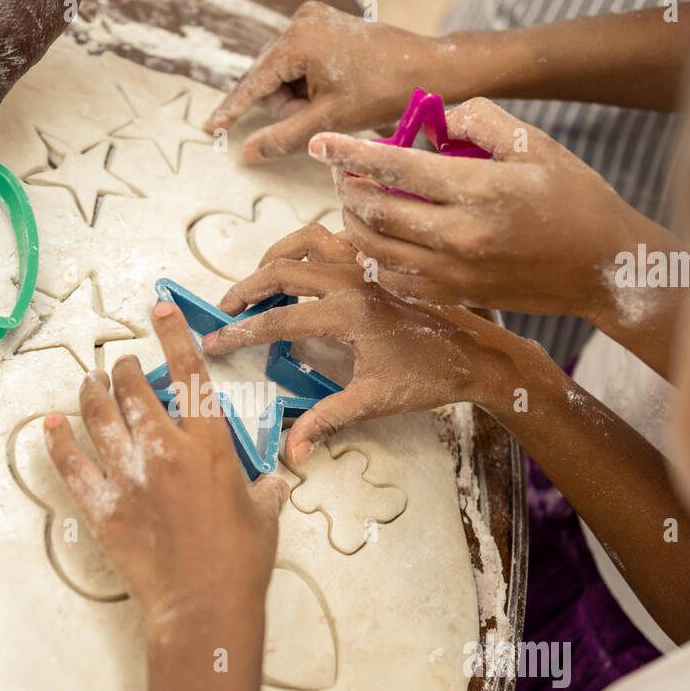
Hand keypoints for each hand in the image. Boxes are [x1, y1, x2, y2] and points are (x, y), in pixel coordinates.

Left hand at [44, 301, 287, 629]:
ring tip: (88, 382)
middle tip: (117, 366)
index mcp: (209, 445)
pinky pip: (70, 462)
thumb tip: (272, 485)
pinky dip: (58, 439)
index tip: (158, 309)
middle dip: (121, 368)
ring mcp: (129, 476)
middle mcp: (165, 450)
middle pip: (132, 388)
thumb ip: (263, 490)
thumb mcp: (264, 516)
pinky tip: (51, 425)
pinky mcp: (102, 505)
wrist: (203, 606)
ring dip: (90, 392)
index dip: (172, 334)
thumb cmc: (239, 564)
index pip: (188, 373)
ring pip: (98, 416)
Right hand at [201, 225, 528, 463]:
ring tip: (259, 282)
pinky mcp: (378, 260)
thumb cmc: (428, 376)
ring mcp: (367, 264)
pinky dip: (310, 247)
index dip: (239, 333)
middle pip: (281, 270)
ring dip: (275, 257)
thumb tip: (292, 452)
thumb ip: (326, 420)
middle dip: (246, 290)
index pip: (277, 320)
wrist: (476, 354)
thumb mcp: (374, 401)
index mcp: (349, 313)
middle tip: (225, 311)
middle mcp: (354, 279)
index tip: (213, 342)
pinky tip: (303, 270)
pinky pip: (335, 238)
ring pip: (307, 241)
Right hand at [203, 1, 490, 163]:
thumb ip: (282, 137)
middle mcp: (301, 20)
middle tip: (319, 116)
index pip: (254, 83)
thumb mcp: (327, 122)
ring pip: (284, 72)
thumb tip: (247, 152)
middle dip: (287, 104)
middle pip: (269, 78)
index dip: (233, 110)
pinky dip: (309, 83)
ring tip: (332, 102)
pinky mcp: (324, 22)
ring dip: (300, 96)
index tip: (209, 129)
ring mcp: (313, 18)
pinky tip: (333, 89)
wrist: (426, 68)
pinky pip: (300, 61)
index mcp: (298, 40)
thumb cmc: (382, 92)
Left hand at [311, 98, 674, 326]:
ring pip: (378, 251)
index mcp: (479, 190)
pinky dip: (376, 262)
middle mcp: (460, 236)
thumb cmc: (577, 199)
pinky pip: (398, 282)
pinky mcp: (458, 297)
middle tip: (340, 173)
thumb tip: (437, 120)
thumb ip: (482, 122)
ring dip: (356, 225)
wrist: (606, 267)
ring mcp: (455, 273)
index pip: (397, 167)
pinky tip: (375, 244)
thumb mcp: (537, 145)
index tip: (321, 144)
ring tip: (355, 203)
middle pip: (377, 213)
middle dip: (348, 189)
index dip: (351, 154)